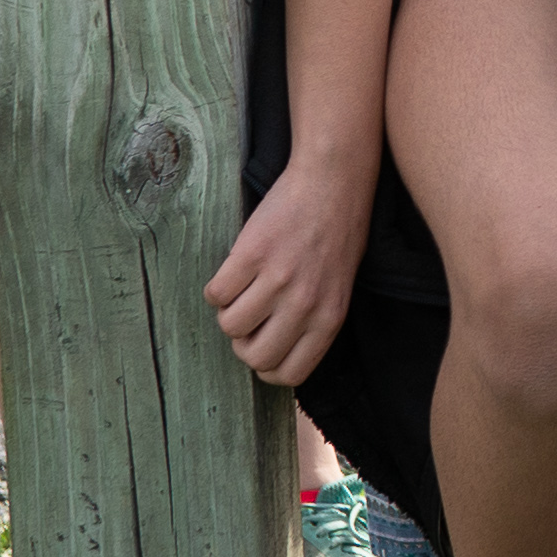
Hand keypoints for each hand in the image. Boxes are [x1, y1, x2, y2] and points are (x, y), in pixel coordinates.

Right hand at [203, 158, 372, 387]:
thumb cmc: (338, 235)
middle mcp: (304, 304)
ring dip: (229, 312)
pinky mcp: (251, 254)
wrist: (332, 182)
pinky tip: (235, 271)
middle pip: (254, 357)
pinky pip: (216, 293)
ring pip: (230, 326)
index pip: (289, 374)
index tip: (262, 345)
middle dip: (244, 343)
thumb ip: (313, 322)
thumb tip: (275, 352)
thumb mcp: (340, 289)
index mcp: (329, 318)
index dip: (267, 366)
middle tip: (249, 318)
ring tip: (243, 289)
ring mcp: (277, 279)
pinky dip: (218, 288)